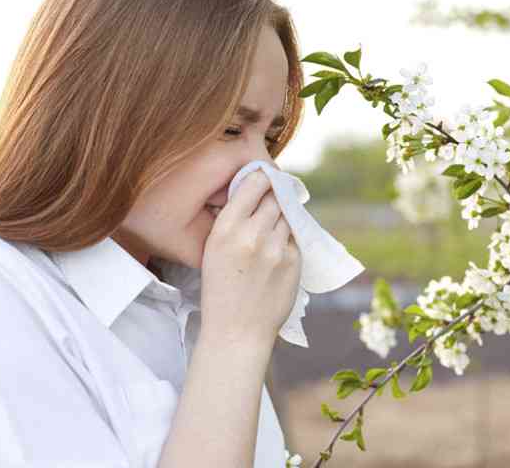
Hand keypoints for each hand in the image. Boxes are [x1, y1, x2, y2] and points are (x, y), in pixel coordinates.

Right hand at [199, 170, 301, 345]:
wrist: (237, 331)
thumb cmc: (221, 290)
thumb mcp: (213, 249)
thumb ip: (233, 220)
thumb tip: (254, 191)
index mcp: (226, 229)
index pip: (254, 184)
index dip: (263, 177)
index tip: (265, 178)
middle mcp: (252, 234)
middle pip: (275, 196)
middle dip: (275, 196)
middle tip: (272, 201)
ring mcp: (276, 248)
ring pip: (288, 215)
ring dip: (283, 218)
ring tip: (271, 232)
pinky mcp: (294, 261)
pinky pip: (296, 237)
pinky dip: (289, 239)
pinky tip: (277, 252)